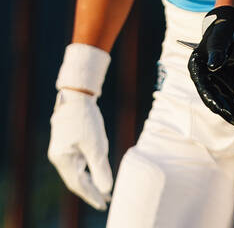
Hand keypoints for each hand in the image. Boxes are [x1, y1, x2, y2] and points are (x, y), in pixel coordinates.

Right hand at [48, 89, 111, 209]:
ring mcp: (62, 151)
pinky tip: (97, 174)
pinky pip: (78, 163)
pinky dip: (88, 170)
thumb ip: (100, 167)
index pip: (77, 184)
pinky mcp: (67, 145)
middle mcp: (59, 157)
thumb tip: (106, 188)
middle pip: (76, 180)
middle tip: (106, 201)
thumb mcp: (96, 144)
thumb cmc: (86, 118)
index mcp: (62, 159)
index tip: (103, 204)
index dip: (91, 195)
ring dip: (91, 181)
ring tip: (105, 192)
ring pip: (77, 172)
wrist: (76, 96)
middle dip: (91, 191)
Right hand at [188, 6, 233, 132]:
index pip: (205, 90)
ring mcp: (216, 88)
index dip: (215, 102)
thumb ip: (217, 51)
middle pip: (218, 104)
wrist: (231, 29)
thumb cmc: (223, 31)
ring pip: (228, 108)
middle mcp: (205, 83)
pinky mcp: (227, 89)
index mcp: (197, 70)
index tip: (227, 112)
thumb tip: (214, 65)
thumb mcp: (220, 38)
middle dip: (233, 116)